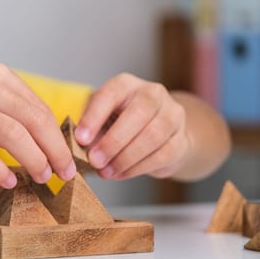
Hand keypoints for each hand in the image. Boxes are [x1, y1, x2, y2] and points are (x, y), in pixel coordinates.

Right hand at [0, 63, 76, 187]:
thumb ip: (5, 104)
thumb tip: (40, 135)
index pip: (39, 108)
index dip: (57, 136)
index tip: (65, 157)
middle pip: (35, 121)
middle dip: (55, 151)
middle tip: (65, 174)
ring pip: (14, 136)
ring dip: (35, 162)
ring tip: (43, 179)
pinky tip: (10, 182)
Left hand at [74, 73, 190, 179]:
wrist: (158, 134)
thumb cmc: (119, 123)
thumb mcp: (100, 118)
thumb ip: (89, 128)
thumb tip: (78, 146)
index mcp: (126, 84)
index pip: (111, 94)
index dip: (94, 117)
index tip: (80, 139)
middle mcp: (152, 93)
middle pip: (137, 114)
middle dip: (113, 142)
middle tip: (94, 161)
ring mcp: (172, 114)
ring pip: (152, 136)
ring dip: (125, 158)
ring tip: (106, 171)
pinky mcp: (181, 138)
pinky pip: (162, 155)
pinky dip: (137, 168)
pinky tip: (121, 173)